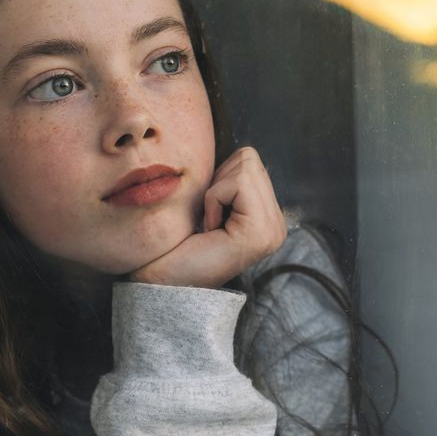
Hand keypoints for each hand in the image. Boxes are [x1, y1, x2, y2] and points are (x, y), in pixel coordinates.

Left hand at [129, 147, 286, 287]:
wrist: (159, 282)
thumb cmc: (173, 243)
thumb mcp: (207, 202)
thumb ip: (228, 179)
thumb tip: (240, 153)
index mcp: (267, 218)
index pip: (250, 160)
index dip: (218, 177)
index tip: (208, 213)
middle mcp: (277, 225)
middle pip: (250, 159)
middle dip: (219, 181)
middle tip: (209, 219)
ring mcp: (273, 231)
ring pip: (246, 166)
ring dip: (216, 191)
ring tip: (210, 224)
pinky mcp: (262, 233)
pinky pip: (239, 183)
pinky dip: (215, 198)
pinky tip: (210, 229)